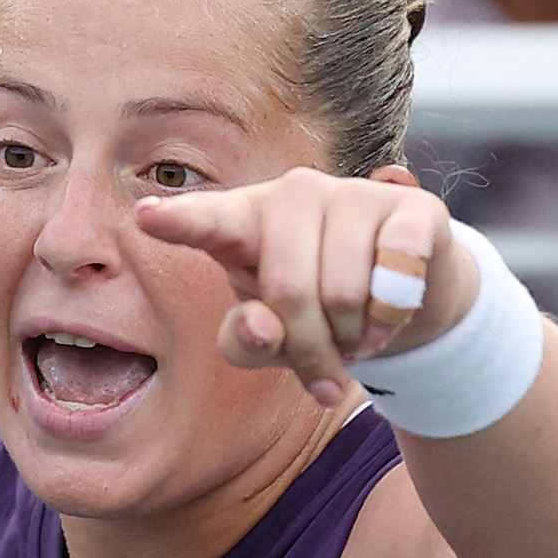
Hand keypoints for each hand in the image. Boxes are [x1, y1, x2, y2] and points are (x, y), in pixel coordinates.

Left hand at [130, 166, 471, 407]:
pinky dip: (392, 317)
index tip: (146, 216)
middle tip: (326, 365)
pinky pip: (395, 277)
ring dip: (354, 338)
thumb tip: (262, 327)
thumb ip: (248, 342)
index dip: (178, 221)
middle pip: (288, 292)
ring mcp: (352, 192)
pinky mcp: (410, 208)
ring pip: (343, 293)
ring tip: (356, 334)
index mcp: (244, 223)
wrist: (403, 298)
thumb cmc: (316, 313)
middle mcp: (294, 193)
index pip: (206, 221)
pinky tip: (392, 311)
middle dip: (310, 349)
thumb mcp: (270, 339)